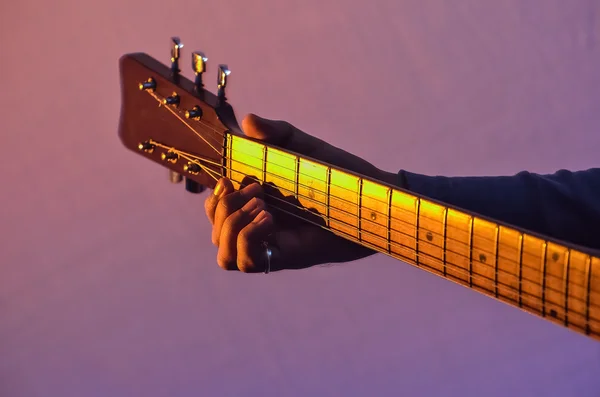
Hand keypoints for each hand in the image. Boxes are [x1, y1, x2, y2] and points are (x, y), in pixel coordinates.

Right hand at [204, 114, 398, 271]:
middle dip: (222, 209)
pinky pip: (247, 262)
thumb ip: (277, 133)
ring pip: (225, 256)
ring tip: (262, 206)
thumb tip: (247, 120)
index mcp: (259, 205)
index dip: (213, 199)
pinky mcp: (285, 258)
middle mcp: (261, 229)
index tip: (229, 179)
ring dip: (231, 227)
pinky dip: (248, 239)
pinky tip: (269, 219)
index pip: (217, 212)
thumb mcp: (305, 148)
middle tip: (255, 190)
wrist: (373, 200)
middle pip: (216, 234)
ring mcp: (272, 246)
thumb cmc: (341, 176)